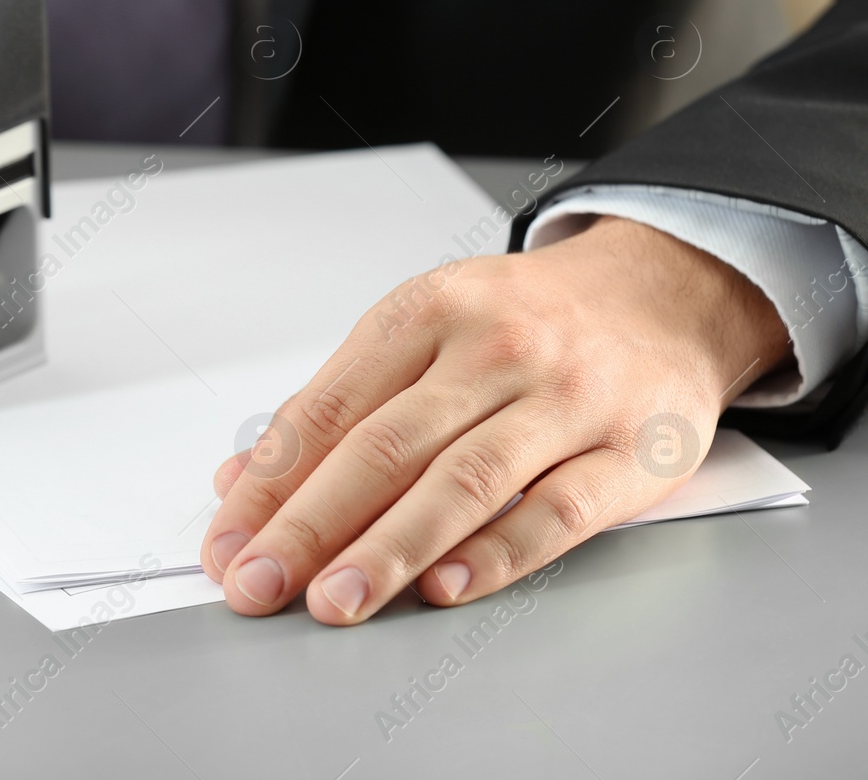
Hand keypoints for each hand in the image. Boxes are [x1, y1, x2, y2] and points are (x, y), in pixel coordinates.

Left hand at [200, 215, 791, 622]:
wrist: (664, 292)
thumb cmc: (526, 320)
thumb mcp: (424, 329)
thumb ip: (337, 405)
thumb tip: (242, 480)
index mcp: (427, 311)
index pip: (327, 409)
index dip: (268, 483)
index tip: (228, 543)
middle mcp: (495, 348)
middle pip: (383, 446)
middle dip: (308, 525)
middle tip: (258, 585)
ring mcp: (568, 397)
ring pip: (464, 479)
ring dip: (390, 548)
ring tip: (335, 599)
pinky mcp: (634, 450)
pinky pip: (558, 509)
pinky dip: (497, 552)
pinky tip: (445, 586)